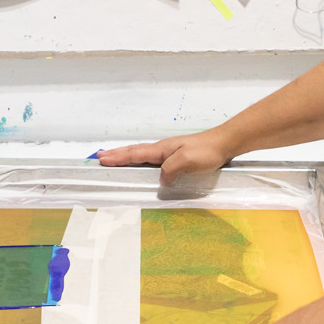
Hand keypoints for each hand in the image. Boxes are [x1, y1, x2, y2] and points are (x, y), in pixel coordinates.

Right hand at [96, 131, 232, 183]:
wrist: (224, 144)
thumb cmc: (207, 151)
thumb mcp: (187, 160)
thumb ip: (170, 169)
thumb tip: (160, 179)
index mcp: (161, 149)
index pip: (135, 154)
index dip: (118, 157)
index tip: (101, 159)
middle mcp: (162, 149)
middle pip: (134, 152)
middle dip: (116, 154)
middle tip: (99, 156)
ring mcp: (168, 152)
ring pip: (141, 154)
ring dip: (125, 156)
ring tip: (113, 158)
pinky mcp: (176, 156)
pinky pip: (151, 159)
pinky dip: (139, 160)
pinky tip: (140, 164)